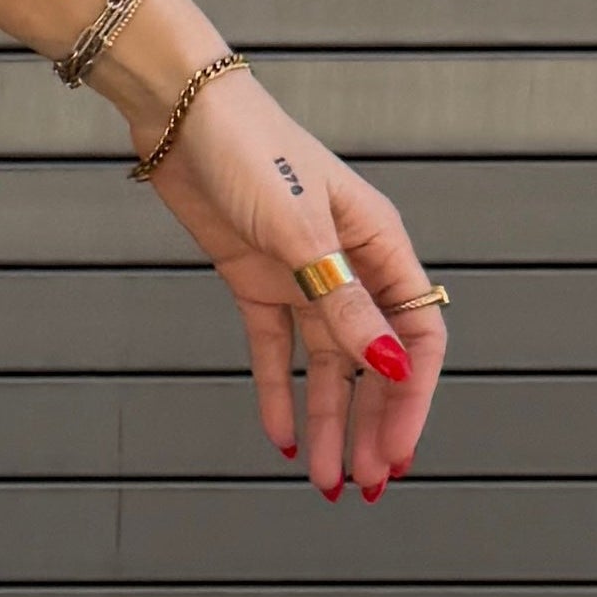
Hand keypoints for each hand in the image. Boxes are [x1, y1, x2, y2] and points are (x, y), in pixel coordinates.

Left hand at [138, 67, 447, 499]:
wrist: (180, 112)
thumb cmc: (251, 148)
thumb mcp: (300, 232)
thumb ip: (342, 303)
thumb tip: (390, 364)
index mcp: (380, 245)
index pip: (416, 336)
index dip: (412, 399)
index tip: (397, 452)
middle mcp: (348, 265)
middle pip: (374, 361)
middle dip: (373, 426)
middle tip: (365, 485)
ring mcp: (301, 275)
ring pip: (326, 366)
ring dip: (329, 424)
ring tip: (325, 481)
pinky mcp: (255, 280)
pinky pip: (273, 350)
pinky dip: (278, 393)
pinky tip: (281, 438)